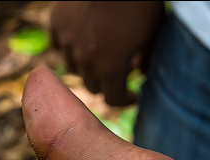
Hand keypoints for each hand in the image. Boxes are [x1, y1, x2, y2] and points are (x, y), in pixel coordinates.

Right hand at [50, 1, 164, 105]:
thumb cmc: (140, 0)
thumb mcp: (153, 31)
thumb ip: (147, 58)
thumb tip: (141, 73)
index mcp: (111, 68)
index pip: (113, 99)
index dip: (125, 99)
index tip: (133, 95)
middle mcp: (85, 60)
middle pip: (92, 86)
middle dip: (107, 82)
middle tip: (118, 72)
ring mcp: (67, 41)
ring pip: (74, 67)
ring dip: (87, 66)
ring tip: (100, 54)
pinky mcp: (56, 22)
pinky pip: (60, 45)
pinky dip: (70, 46)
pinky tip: (83, 38)